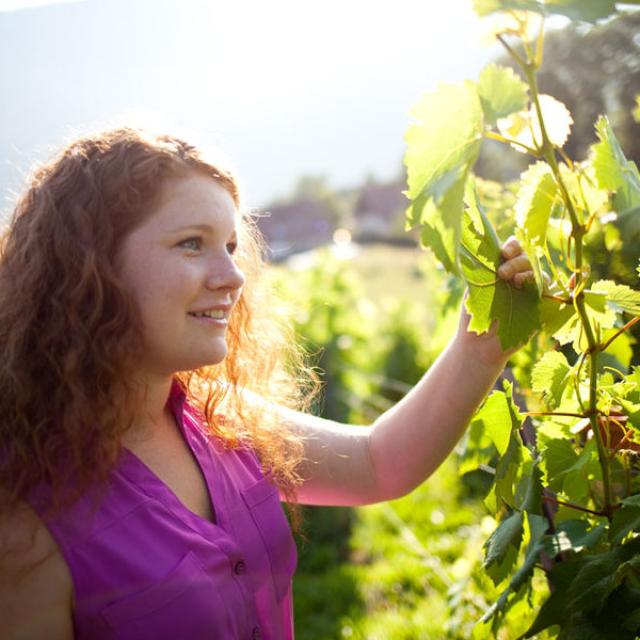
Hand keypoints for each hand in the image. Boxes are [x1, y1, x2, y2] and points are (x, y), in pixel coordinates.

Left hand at [455, 235, 535, 367]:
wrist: (477, 344)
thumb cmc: (473, 315)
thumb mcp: (475, 288)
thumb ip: (484, 268)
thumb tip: (488, 246)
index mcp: (503, 268)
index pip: (515, 248)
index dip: (513, 246)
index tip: (503, 253)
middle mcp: (518, 276)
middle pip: (528, 257)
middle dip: (517, 261)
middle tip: (502, 273)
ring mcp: (530, 291)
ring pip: (539, 272)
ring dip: (528, 272)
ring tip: (513, 282)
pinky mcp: (540, 307)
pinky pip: (551, 291)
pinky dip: (543, 285)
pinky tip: (529, 287)